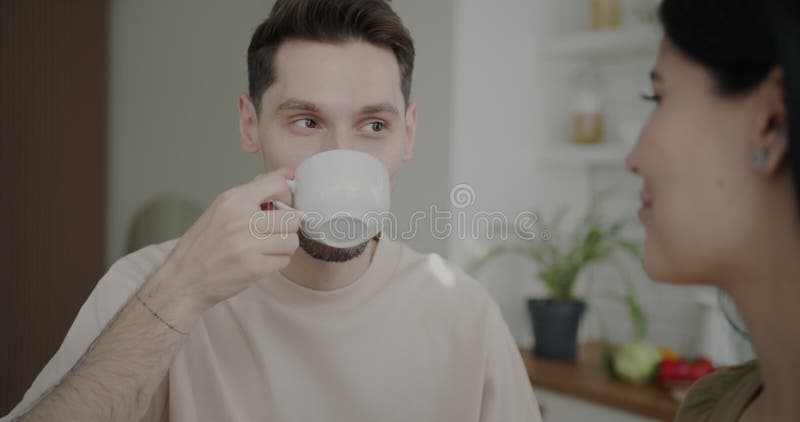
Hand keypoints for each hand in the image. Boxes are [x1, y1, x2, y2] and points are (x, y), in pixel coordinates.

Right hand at [150, 167, 300, 315]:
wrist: (183, 279)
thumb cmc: (204, 243)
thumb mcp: (222, 208)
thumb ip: (256, 189)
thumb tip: (287, 172)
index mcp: (232, 199)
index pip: (279, 184)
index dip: (286, 197)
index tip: (280, 206)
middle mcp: (240, 219)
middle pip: (292, 218)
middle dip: (287, 227)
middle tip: (273, 232)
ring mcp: (247, 244)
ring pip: (292, 241)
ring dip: (283, 247)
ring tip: (266, 248)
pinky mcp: (253, 268)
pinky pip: (284, 261)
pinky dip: (276, 262)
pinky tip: (260, 261)